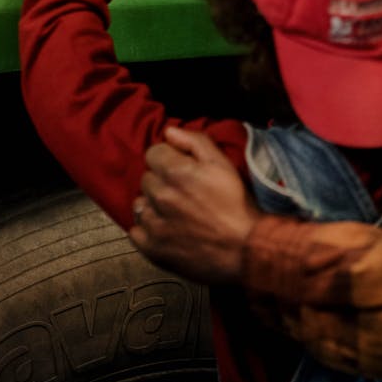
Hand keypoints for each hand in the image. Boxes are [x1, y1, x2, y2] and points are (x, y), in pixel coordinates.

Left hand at [129, 125, 261, 283]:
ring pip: (140, 204)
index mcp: (176, 172)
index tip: (182, 168)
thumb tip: (169, 132)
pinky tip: (166, 229)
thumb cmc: (236, 204)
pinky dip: (147, 229)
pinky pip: (135, 231)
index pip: (153, 153)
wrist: (245, 249)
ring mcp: (154, 224)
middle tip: (183, 192)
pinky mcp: (152, 249)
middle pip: (147, 178)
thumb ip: (195, 141)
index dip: (168, 158)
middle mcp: (160, 196)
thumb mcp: (223, 164)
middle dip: (162, 181)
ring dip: (153, 205)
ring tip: (175, 212)